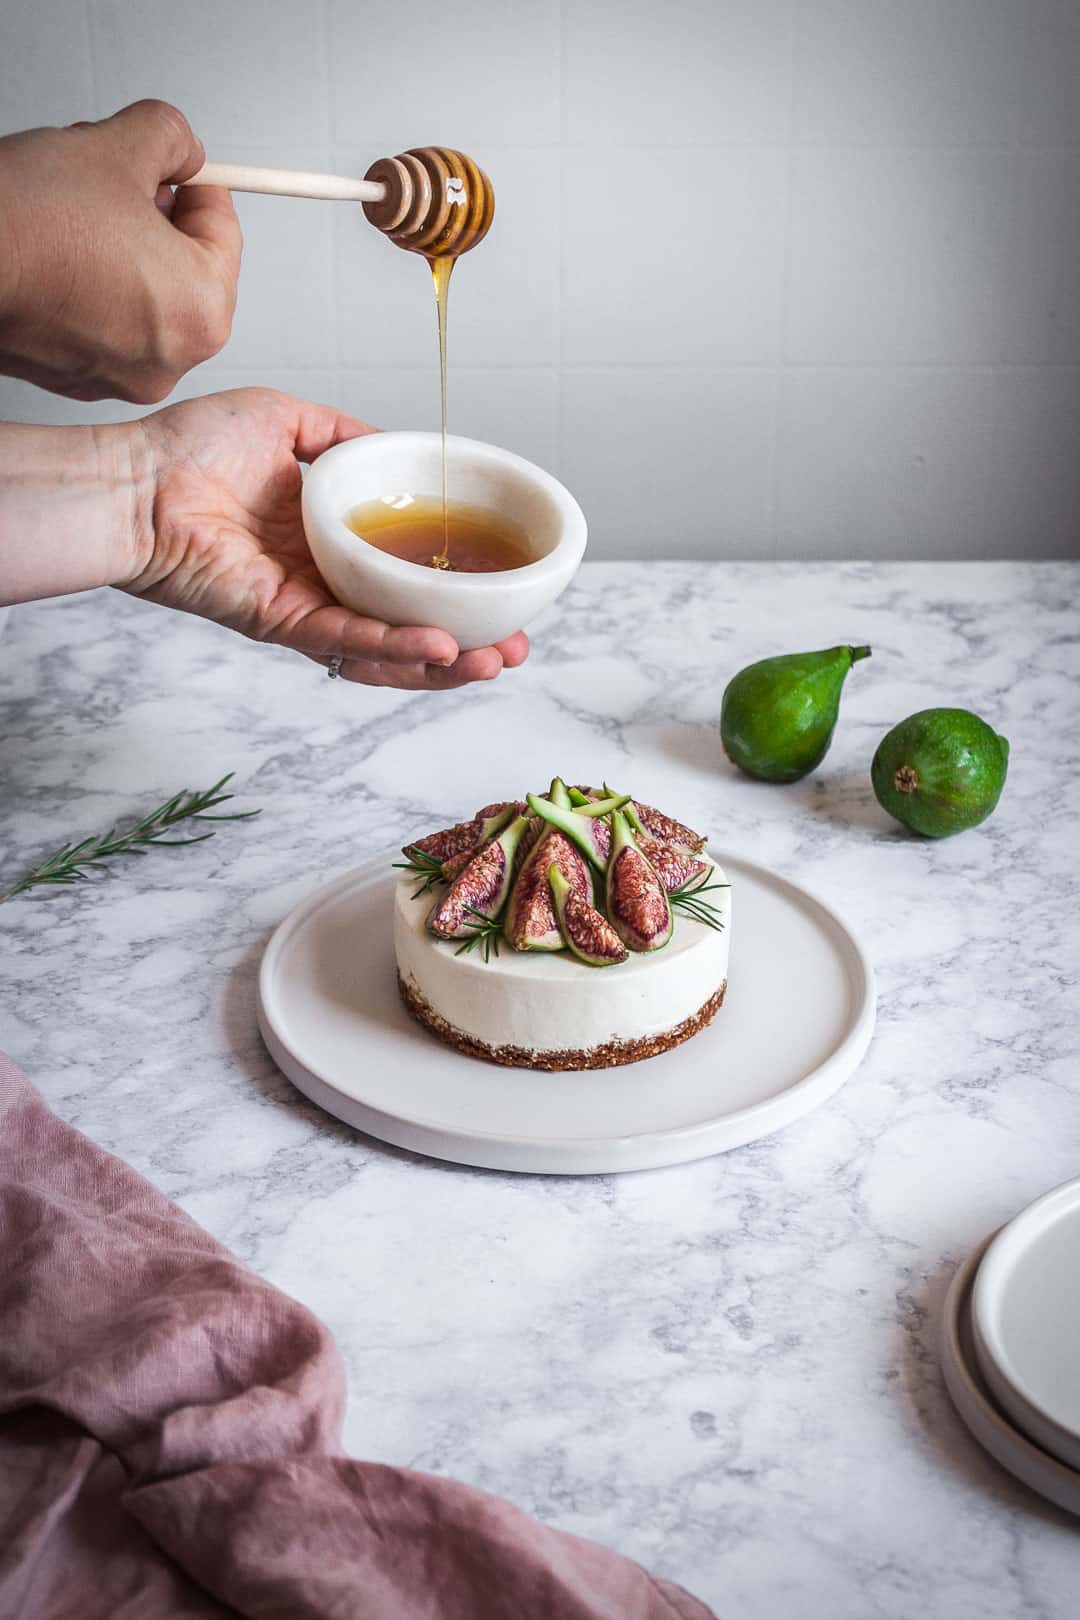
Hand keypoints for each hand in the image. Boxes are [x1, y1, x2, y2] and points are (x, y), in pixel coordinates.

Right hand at [0, 101, 239, 402]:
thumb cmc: (30, 224)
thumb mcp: (118, 147)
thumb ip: (172, 139)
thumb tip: (183, 149)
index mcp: (202, 311)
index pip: (224, 231)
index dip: (199, 183)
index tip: (182, 167)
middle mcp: (170, 359)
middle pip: (188, 269)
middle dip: (159, 219)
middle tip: (123, 184)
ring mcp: (122, 375)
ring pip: (145, 296)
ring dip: (126, 251)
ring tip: (80, 216)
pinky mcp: (77, 376)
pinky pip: (106, 321)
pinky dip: (94, 287)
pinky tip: (60, 255)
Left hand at [123, 388, 529, 688]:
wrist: (135, 480)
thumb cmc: (190, 447)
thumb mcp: (288, 419)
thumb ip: (344, 434)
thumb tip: (396, 440)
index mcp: (327, 541)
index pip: (404, 578)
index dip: (454, 588)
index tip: (502, 590)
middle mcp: (321, 583)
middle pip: (407, 628)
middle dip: (468, 646)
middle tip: (515, 647)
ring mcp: (304, 609)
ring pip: (385, 652)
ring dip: (443, 664)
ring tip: (494, 661)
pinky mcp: (281, 622)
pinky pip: (347, 643)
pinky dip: (396, 648)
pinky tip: (442, 648)